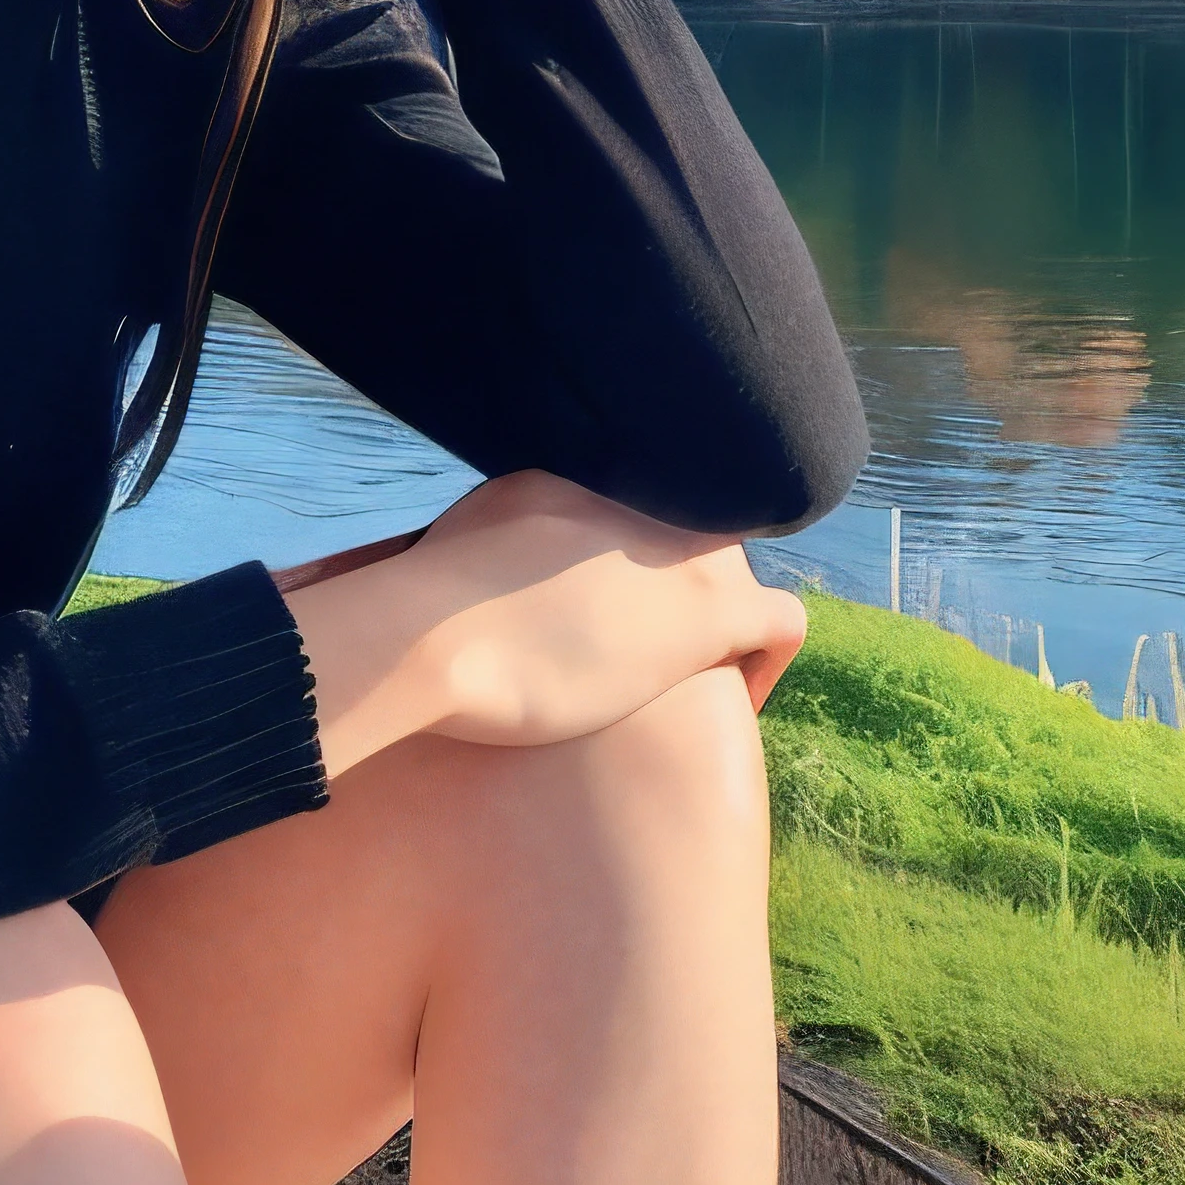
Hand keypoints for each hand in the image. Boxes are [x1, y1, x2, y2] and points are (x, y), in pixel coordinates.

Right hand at [281, 472, 805, 776]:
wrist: (426, 635)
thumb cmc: (403, 621)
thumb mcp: (428, 560)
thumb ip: (461, 557)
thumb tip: (409, 581)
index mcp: (563, 483)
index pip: (624, 517)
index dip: (628, 575)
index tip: (609, 625)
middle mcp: (631, 502)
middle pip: (685, 538)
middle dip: (678, 598)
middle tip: (651, 661)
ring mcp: (675, 550)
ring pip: (736, 575)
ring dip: (721, 629)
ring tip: (693, 687)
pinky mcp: (709, 610)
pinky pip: (781, 621)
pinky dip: (770, 661)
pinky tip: (736, 701)